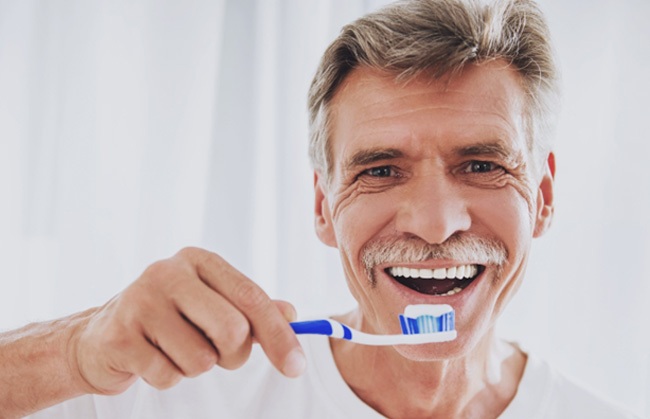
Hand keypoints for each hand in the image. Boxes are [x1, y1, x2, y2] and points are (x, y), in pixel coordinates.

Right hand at [69, 247, 304, 393]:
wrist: (101, 337)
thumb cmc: (170, 319)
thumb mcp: (212, 304)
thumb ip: (252, 308)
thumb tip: (292, 315)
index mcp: (198, 260)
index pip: (251, 297)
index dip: (279, 335)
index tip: (297, 366)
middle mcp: (168, 272)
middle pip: (232, 329)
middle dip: (233, 355)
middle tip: (217, 354)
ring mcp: (139, 301)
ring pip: (202, 360)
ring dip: (196, 367)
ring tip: (175, 350)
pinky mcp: (119, 335)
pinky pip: (169, 376)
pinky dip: (168, 377)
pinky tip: (150, 358)